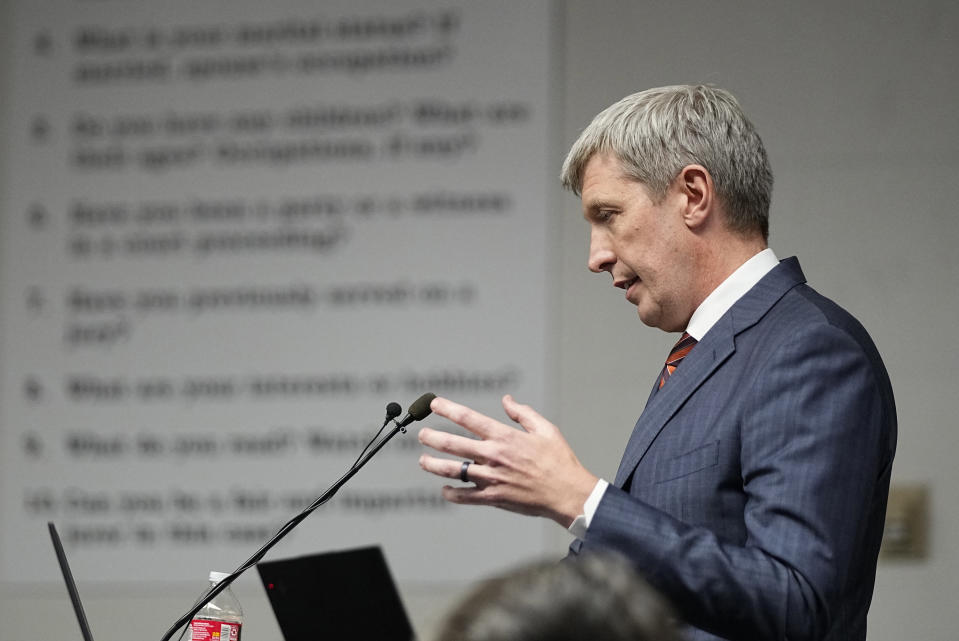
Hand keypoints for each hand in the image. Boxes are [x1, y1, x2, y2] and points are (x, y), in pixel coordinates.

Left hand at [418, 394, 597, 527]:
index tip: (434, 404)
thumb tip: (507, 401)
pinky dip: (451, 493)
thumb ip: (522, 414)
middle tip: (422, 434)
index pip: (468, 418)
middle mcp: (493, 456)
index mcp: (504, 437)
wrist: (567, 493)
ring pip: (453, 470)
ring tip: (423, 460)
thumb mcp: (545, 429)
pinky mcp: (493, 498)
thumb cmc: (559, 461)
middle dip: (432, 437)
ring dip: (433, 464)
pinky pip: (465, 496)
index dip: (448, 409)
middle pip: (452, 444)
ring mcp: (491, 478)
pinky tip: (444, 489)